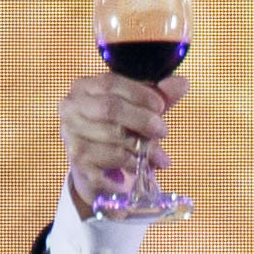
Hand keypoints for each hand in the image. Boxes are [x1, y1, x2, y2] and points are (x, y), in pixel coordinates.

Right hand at [59, 64, 184, 210]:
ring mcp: (71, 137)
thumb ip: (159, 96)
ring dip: (142, 149)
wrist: (97, 169)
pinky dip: (132, 166)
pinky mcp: (78, 163)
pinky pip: (112, 162)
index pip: (110, 83)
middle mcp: (70, 109)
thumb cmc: (118, 131)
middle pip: (109, 109)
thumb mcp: (139, 109)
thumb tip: (183, 83)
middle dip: (142, 120)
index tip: (161, 106)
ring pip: (113, 138)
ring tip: (159, 158)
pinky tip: (142, 170)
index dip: (140, 93)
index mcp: (83, 88)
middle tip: (163, 131)